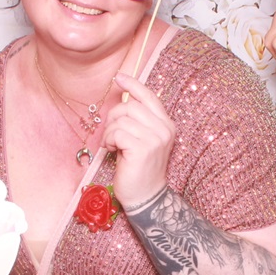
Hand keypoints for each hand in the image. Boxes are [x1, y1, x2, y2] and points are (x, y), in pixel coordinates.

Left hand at [104, 71, 174, 209]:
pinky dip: (109, 141)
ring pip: (122, 119)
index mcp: (166, 124)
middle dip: (114, 117)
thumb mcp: (142, 139)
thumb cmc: (139, 168)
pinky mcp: (143, 149)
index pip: (149, 96)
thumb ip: (138, 120)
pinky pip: (117, 132)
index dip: (133, 85)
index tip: (119, 77)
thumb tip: (123, 98)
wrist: (146, 197)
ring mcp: (155, 139)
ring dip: (110, 132)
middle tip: (111, 135)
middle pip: (130, 106)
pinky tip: (111, 151)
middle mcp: (164, 129)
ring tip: (112, 146)